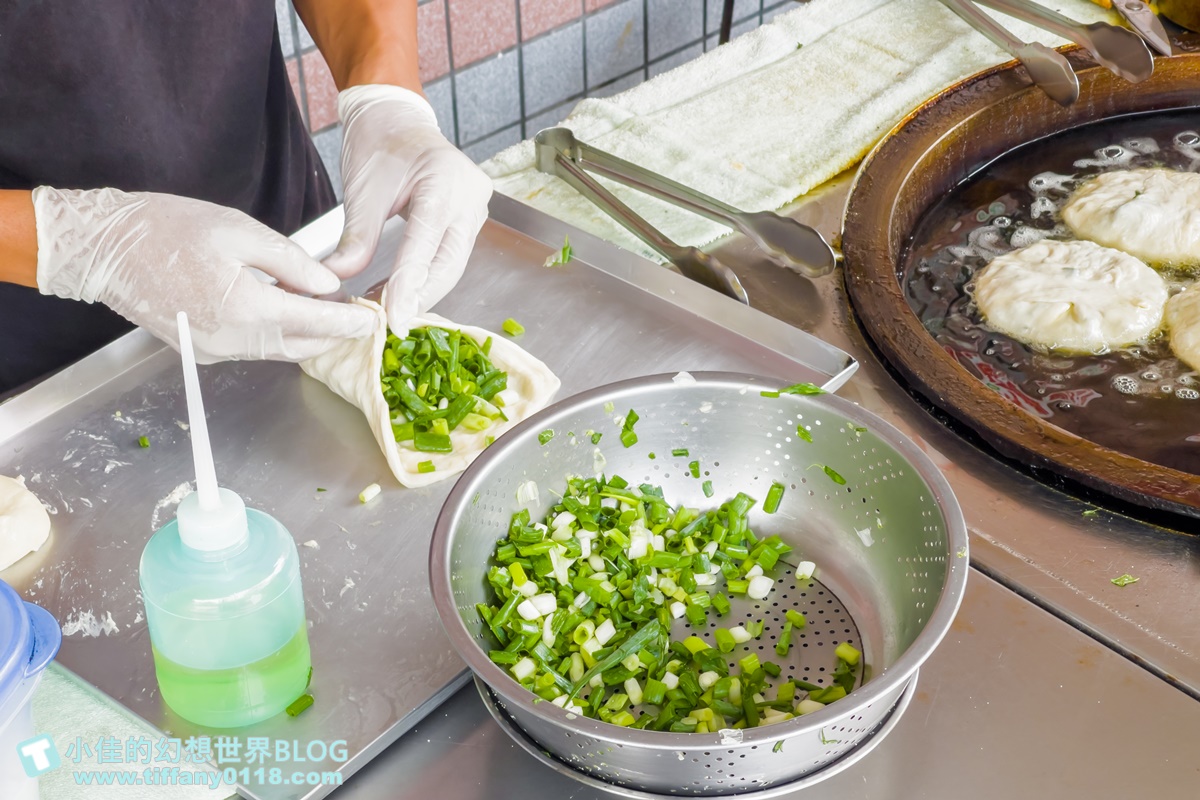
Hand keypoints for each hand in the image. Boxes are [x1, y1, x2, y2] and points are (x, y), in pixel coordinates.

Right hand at [32, 188, 375, 362]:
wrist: (104, 248)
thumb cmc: (164, 228)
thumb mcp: (239, 229)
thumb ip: (291, 261)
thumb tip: (328, 285)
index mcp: (245, 307)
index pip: (315, 323)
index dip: (350, 322)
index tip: (374, 319)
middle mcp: (232, 339)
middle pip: (302, 345)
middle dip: (333, 332)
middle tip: (355, 309)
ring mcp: (214, 351)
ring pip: (279, 351)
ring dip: (306, 335)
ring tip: (325, 307)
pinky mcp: (202, 352)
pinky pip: (254, 349)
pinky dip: (277, 335)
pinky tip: (285, 311)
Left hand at [322, 85, 492, 329]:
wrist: (395, 118)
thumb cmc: (378, 144)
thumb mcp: (362, 191)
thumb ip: (356, 238)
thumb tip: (338, 280)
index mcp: (444, 180)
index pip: (426, 245)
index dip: (408, 286)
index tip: (392, 319)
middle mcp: (470, 196)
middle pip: (447, 263)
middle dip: (417, 296)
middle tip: (387, 321)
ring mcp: (476, 208)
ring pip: (452, 264)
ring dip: (421, 290)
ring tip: (387, 307)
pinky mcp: (471, 218)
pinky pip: (451, 255)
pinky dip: (427, 276)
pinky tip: (401, 290)